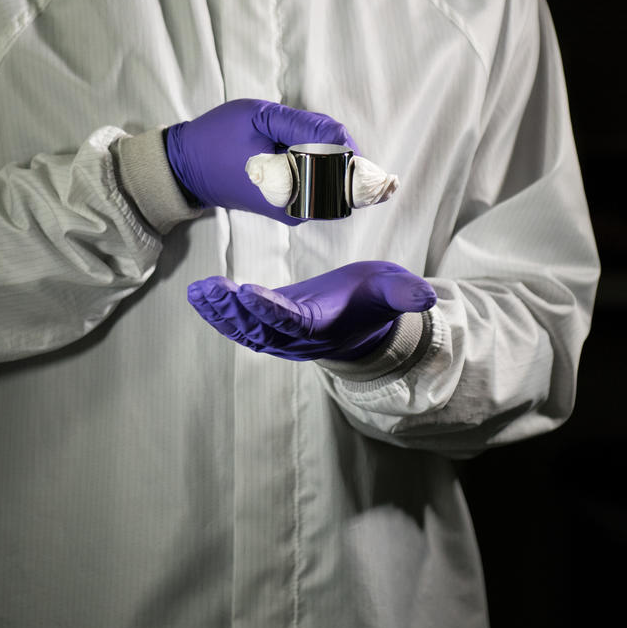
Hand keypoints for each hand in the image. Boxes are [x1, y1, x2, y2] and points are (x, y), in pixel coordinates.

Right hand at [166, 99, 354, 224]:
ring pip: (332, 176)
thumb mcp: (260, 118)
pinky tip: (281, 151)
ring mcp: (298, 212)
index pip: (346, 163)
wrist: (187, 167)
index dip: (337, 139)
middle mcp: (301, 209)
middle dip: (327, 144)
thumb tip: (342, 136)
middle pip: (343, 171)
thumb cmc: (219, 138)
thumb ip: (306, 125)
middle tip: (289, 131)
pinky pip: (319, 183)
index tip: (310, 127)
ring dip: (317, 152)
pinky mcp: (293, 210)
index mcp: (294, 189)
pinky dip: (309, 162)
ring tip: (281, 140)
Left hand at [187, 261, 436, 361]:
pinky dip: (220, 311)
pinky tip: (200, 294)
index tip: (249, 292)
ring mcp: (281, 333)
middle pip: (261, 328)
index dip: (270, 309)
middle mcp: (297, 337)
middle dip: (233, 310)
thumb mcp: (394, 291)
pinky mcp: (271, 322)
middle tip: (210, 290)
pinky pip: (241, 321)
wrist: (368, 320)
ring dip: (220, 312)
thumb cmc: (378, 301)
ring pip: (245, 328)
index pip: (292, 321)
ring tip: (199, 292)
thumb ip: (405, 294)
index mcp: (322, 328)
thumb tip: (428, 295)